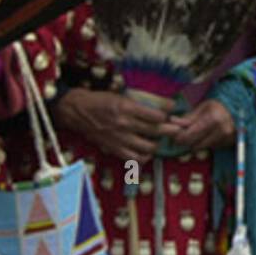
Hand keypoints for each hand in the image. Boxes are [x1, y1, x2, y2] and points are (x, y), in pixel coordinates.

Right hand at [53, 88, 178, 162]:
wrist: (78, 112)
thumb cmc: (101, 100)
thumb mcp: (121, 96)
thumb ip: (140, 103)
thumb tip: (163, 106)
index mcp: (126, 107)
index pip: (156, 115)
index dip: (169, 114)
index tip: (173, 112)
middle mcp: (124, 124)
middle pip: (156, 131)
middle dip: (171, 130)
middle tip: (177, 129)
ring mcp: (119, 139)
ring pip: (148, 147)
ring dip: (158, 144)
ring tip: (160, 140)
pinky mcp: (114, 149)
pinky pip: (134, 158)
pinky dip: (144, 157)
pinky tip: (147, 152)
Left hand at [170, 100, 235, 150]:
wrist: (241, 109)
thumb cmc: (220, 106)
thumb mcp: (203, 107)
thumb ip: (189, 117)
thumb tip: (172, 121)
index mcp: (212, 119)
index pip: (190, 135)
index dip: (179, 137)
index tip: (176, 135)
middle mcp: (220, 131)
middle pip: (195, 145)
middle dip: (187, 141)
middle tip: (184, 135)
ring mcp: (226, 139)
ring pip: (202, 148)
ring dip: (197, 143)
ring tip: (199, 133)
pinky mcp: (228, 144)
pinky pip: (211, 148)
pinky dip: (207, 143)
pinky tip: (209, 135)